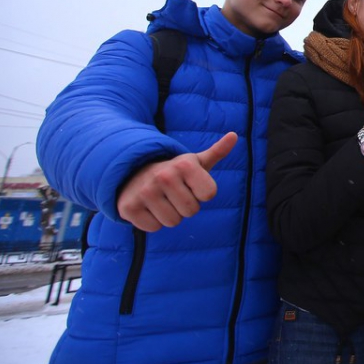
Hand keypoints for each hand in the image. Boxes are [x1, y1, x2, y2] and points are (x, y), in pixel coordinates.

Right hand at [116, 132, 235, 231]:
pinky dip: (153, 221)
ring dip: (169, 215)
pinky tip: (148, 207)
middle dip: (185, 206)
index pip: (209, 194)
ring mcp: (144, 192)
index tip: (191, 184)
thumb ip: (217, 152)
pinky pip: (154, 228)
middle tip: (175, 194)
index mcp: (184, 165)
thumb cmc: (175, 172)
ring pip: (172, 221)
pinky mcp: (129, 208)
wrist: (135, 174)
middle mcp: (164, 176)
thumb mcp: (195, 162)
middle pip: (191, 211)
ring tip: (162, 200)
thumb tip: (234, 136)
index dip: (202, 193)